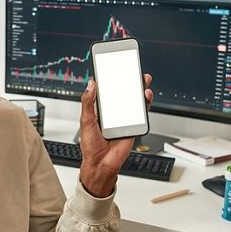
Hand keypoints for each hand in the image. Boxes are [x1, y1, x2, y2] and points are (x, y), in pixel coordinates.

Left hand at [78, 74, 153, 197]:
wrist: (101, 164)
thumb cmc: (91, 146)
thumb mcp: (86, 120)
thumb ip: (88, 102)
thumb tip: (91, 84)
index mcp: (100, 110)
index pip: (107, 91)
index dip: (111, 79)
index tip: (114, 67)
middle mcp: (113, 113)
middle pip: (123, 93)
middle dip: (129, 81)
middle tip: (133, 69)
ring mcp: (124, 119)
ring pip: (134, 100)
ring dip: (139, 89)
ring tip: (142, 80)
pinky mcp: (133, 125)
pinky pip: (141, 112)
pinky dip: (145, 103)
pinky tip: (145, 96)